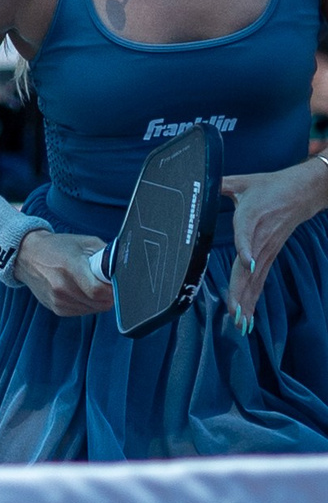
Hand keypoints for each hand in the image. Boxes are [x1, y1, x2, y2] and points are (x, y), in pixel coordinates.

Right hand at [12, 229, 112, 317]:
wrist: (28, 256)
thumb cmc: (57, 247)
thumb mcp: (86, 243)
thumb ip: (106, 256)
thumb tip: (124, 268)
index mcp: (70, 267)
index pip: (99, 291)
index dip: (113, 288)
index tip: (115, 282)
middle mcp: (62, 287)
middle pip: (99, 302)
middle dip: (108, 294)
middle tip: (103, 280)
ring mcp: (58, 300)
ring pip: (94, 309)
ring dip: (98, 299)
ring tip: (89, 283)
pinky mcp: (56, 308)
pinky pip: (83, 311)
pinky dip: (88, 303)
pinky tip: (81, 290)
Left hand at [222, 161, 327, 324]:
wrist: (304, 191)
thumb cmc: (270, 186)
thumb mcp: (242, 181)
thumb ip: (219, 183)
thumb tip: (197, 178)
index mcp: (251, 216)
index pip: (246, 233)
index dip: (245, 247)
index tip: (247, 262)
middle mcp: (259, 238)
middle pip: (248, 268)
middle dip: (241, 292)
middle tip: (234, 314)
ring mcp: (265, 250)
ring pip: (254, 280)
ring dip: (247, 303)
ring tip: (240, 324)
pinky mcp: (269, 256)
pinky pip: (259, 281)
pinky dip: (252, 299)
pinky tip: (246, 318)